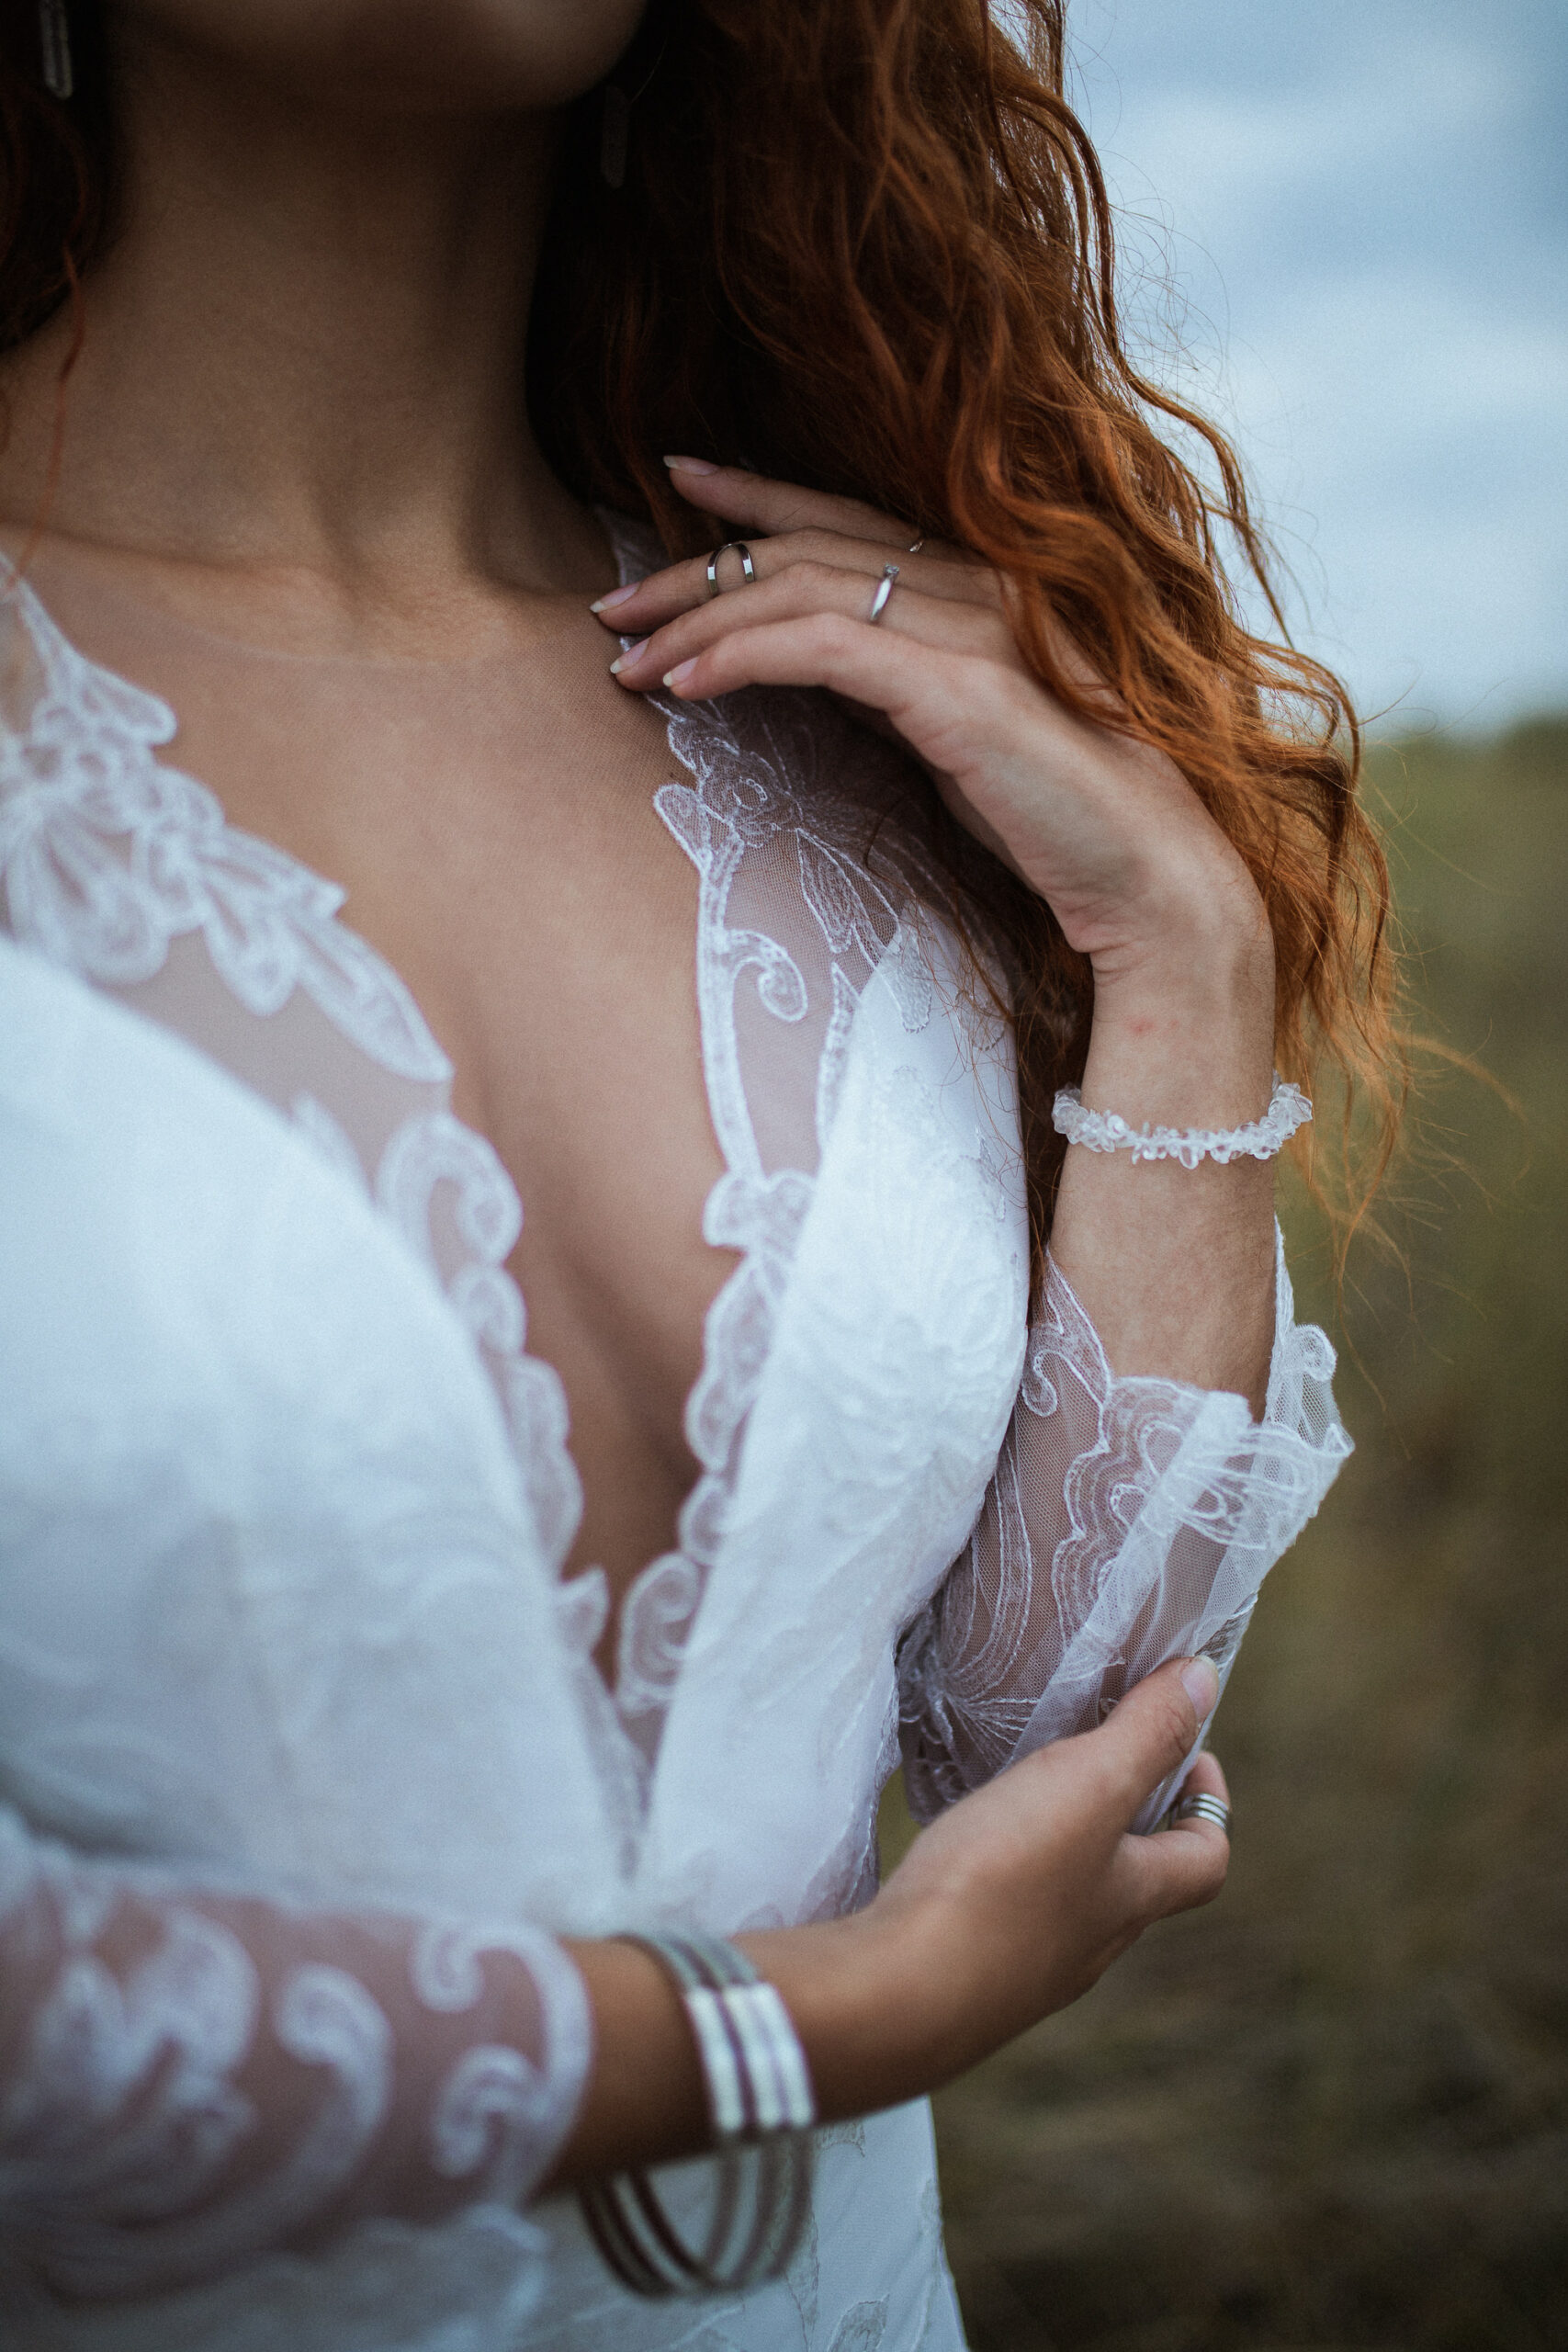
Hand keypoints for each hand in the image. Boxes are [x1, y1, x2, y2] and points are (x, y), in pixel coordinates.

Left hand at [593, 460, 1265, 996]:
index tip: (680, 476)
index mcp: (976, 587)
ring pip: (801, 590)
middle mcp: (976, 585)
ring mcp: (974, 629)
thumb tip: (807, 669)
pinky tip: (685, 683)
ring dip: (699, 620)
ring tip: (625, 657)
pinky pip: (823, 650)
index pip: (847, 518)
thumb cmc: (1051, 817)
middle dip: (694, 571)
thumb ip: (889, 685)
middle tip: (610, 604)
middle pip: (803, 548)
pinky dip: (743, 656)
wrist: (1145, 876)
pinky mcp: (962, 689)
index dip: (759, 493)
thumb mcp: (949, 733)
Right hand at [851, 1655, 1229, 2094]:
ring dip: (1064, 1843)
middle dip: (1131, 1812)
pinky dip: (1004, 1871)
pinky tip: (963, 1844)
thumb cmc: (1002, 1883)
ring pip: (1069, 1897)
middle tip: (1095, 1749)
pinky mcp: (967, 1969)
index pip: (1206, 1857)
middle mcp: (1092, 1941)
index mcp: (1133, 1897)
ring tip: (1023, 1786)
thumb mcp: (1086, 1786)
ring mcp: (1028, 1965)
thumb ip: (1145, 1733)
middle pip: (1139, 1878)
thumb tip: (1205, 1679)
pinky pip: (1006, 1912)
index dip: (1209, 1800)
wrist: (899, 1993)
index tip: (1185, 1746)